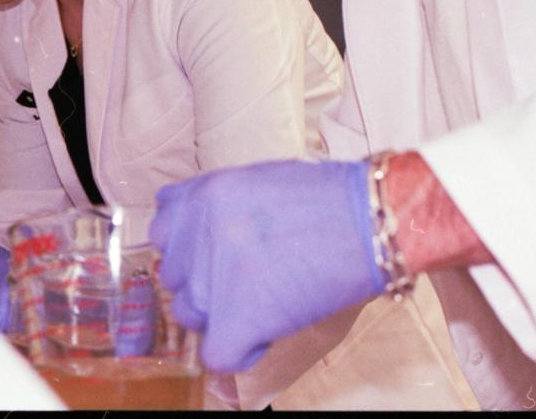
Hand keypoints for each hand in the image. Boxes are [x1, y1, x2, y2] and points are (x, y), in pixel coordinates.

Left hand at [150, 159, 386, 372]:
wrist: (371, 222)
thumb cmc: (328, 200)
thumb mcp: (256, 179)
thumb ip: (212, 200)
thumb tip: (176, 216)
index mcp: (203, 194)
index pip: (164, 234)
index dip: (193, 250)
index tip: (221, 257)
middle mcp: (200, 232)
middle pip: (177, 277)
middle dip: (209, 283)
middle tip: (256, 277)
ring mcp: (214, 276)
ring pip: (191, 316)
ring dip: (224, 316)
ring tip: (269, 299)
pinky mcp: (238, 317)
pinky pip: (217, 355)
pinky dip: (242, 350)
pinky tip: (268, 331)